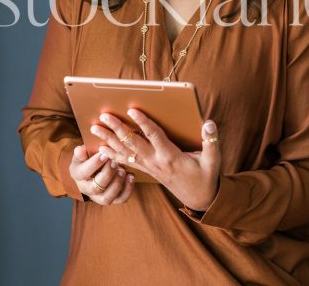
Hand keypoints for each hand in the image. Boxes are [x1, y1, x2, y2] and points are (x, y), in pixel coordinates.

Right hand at [69, 144, 134, 204]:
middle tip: (114, 162)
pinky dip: (127, 190)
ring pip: (107, 198)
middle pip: (95, 188)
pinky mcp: (111, 198)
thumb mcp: (84, 152)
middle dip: (107, 175)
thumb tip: (80, 150)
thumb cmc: (89, 156)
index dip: (94, 164)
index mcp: (77, 175)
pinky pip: (120, 199)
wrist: (95, 165)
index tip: (105, 154)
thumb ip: (82, 151)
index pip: (83, 173)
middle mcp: (86, 189)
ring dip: (116, 184)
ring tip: (122, 170)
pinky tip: (130, 176)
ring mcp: (98, 196)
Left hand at [90, 109, 220, 211]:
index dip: (143, 123)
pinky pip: (126, 161)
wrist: (199, 199)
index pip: (154, 136)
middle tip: (104, 116)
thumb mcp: (213, 161)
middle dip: (117, 129)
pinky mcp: (147, 170)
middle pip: (133, 143)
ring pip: (125, 152)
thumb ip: (211, 141)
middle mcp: (156, 161)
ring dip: (109, 140)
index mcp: (170, 156)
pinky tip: (101, 147)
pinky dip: (113, 154)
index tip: (132, 109)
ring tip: (95, 128)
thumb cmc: (205, 177)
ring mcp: (149, 167)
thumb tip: (209, 122)